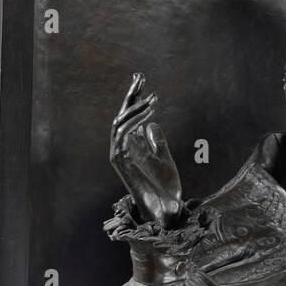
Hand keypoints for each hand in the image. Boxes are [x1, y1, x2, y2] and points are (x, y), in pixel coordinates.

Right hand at [110, 74, 182, 227]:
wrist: (165, 208)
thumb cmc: (165, 187)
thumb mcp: (164, 158)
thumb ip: (156, 142)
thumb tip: (151, 124)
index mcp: (132, 146)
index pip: (130, 116)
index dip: (134, 98)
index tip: (142, 80)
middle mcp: (123, 148)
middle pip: (122, 115)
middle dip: (131, 96)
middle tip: (140, 77)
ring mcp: (120, 155)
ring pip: (120, 123)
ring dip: (136, 109)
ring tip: (152, 99)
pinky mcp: (121, 162)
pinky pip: (123, 136)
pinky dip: (134, 123)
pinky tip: (149, 114)